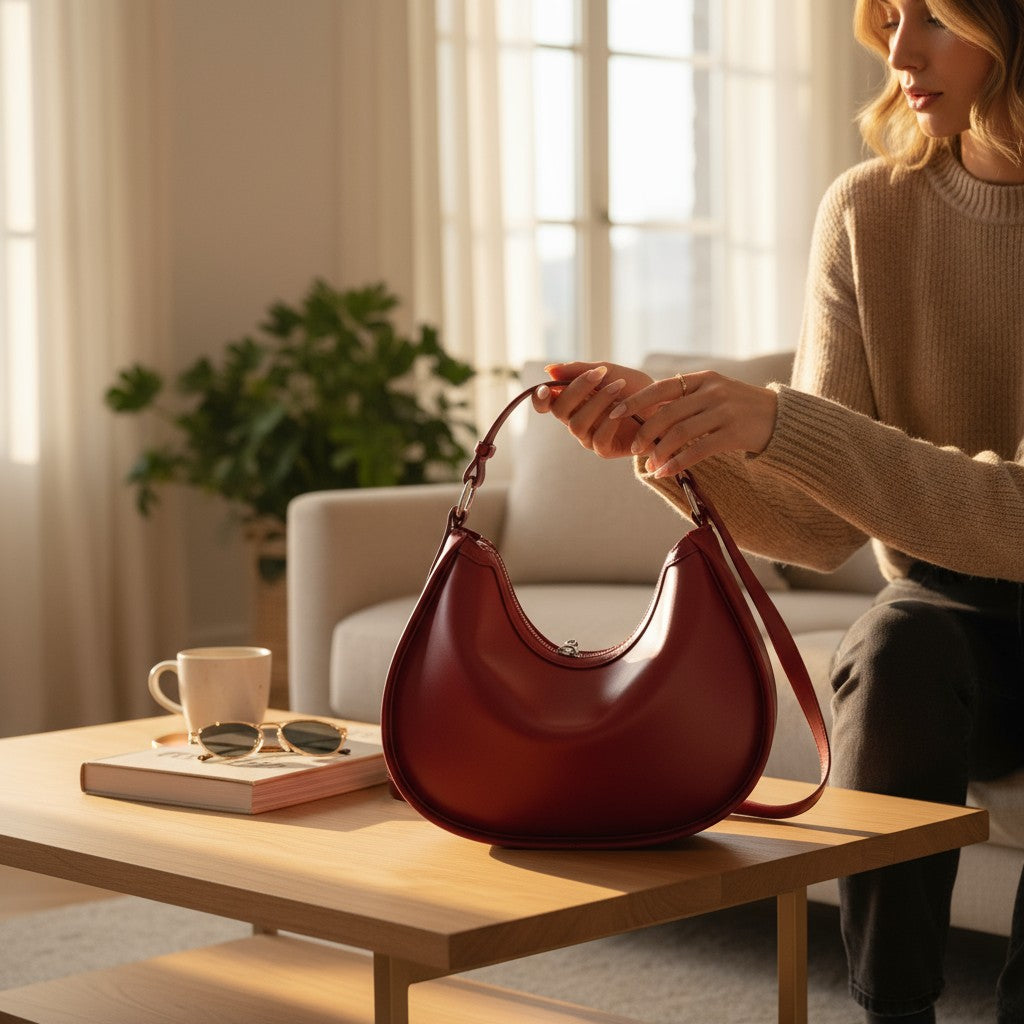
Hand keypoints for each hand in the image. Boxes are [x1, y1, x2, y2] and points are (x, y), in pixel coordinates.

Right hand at [532, 362, 653, 458]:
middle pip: (560, 410)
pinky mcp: (605, 450)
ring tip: (618, 387)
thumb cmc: (635, 389)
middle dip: (577, 390)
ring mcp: (589, 437)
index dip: (540, 398)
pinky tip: (622, 410)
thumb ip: (580, 370)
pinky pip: (598, 439)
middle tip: (599, 375)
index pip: (547, 403)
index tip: (545, 388)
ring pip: (577, 424)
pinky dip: (609, 422)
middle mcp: (577, 420)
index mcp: (573, 402)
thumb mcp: (609, 371)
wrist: (665, 404)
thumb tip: (549, 370)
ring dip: (598, 402)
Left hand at [606, 370, 777, 476]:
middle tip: (634, 449)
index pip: (661, 388)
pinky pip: (698, 450)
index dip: (635, 401)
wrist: (782, 419)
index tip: (614, 413)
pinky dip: (677, 463)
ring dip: (660, 452)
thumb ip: (686, 399)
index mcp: (703, 379)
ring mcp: (724, 412)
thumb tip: (648, 411)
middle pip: (667, 413)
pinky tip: (665, 472)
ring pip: (680, 433)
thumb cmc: (740, 409)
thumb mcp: (714, 394)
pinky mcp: (734, 433)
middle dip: (645, 433)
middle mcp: (713, 392)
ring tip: (650, 465)